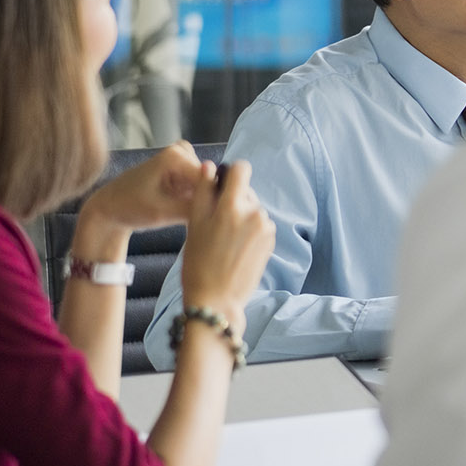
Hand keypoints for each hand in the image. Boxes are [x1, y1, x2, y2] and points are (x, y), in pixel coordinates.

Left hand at [74, 143, 214, 237]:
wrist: (109, 208)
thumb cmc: (130, 208)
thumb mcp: (163, 213)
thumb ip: (195, 207)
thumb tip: (223, 205)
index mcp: (175, 156)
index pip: (209, 179)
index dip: (211, 200)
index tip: (207, 219)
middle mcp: (180, 151)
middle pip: (208, 180)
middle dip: (203, 198)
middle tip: (190, 217)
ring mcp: (180, 158)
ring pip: (205, 184)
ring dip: (198, 199)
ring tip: (182, 213)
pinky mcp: (180, 168)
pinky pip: (198, 185)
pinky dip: (193, 198)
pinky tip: (180, 208)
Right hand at [175, 161, 273, 317]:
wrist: (216, 299)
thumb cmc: (198, 263)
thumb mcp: (194, 225)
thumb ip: (203, 191)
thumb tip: (209, 165)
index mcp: (232, 205)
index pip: (241, 169)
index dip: (230, 174)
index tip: (222, 185)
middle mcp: (255, 212)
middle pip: (246, 191)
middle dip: (232, 200)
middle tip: (215, 225)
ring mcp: (266, 227)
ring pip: (252, 209)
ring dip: (241, 217)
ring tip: (224, 241)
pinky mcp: (271, 240)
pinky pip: (259, 225)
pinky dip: (249, 231)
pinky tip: (236, 249)